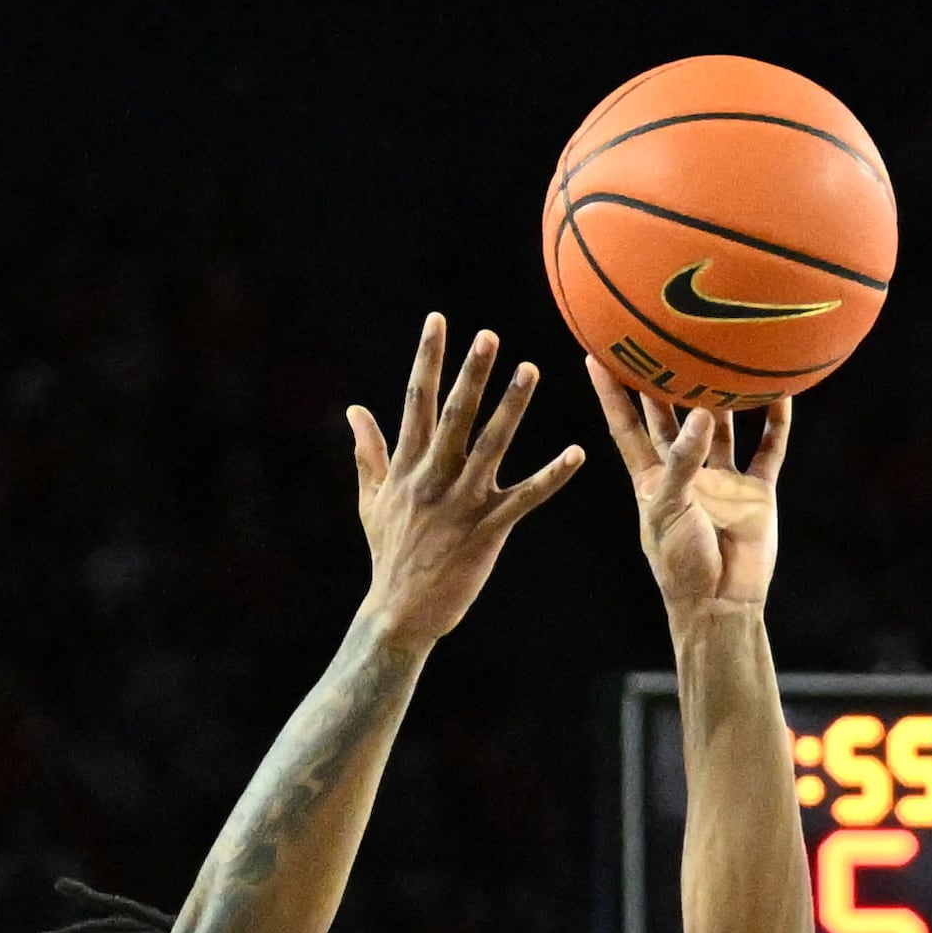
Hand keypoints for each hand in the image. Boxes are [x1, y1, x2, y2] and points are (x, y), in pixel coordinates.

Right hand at [347, 317, 585, 646]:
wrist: (399, 611)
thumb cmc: (388, 554)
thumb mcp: (370, 500)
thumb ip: (368, 452)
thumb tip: (354, 410)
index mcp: (405, 466)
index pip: (415, 400)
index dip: (428, 359)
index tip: (438, 321)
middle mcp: (431, 478)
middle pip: (453, 415)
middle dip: (470, 373)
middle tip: (488, 335)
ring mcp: (460, 503)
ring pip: (490, 445)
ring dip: (512, 406)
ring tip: (531, 369)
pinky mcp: (487, 529)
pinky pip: (525, 497)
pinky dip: (552, 476)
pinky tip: (577, 454)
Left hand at [592, 362, 788, 614]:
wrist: (720, 602)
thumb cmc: (680, 563)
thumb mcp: (669, 508)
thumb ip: (684, 462)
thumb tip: (702, 414)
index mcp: (651, 478)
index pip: (625, 426)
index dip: (610, 392)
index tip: (595, 353)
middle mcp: (686, 472)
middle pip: (672, 417)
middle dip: (666, 380)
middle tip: (664, 336)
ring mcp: (721, 480)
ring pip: (723, 427)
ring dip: (724, 396)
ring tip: (726, 354)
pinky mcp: (755, 492)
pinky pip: (767, 451)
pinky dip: (775, 425)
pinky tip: (781, 395)